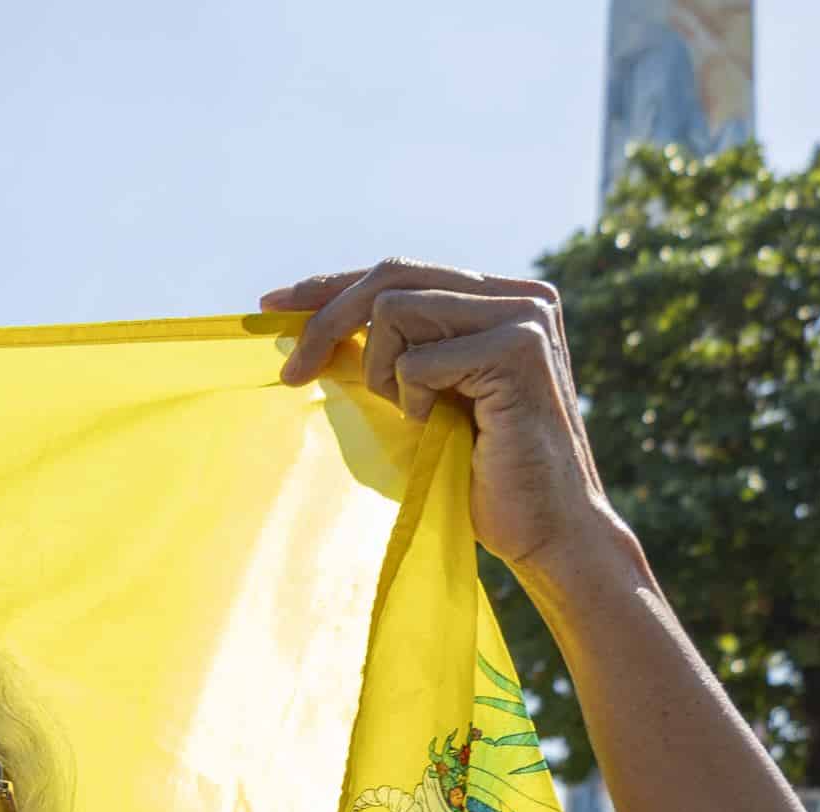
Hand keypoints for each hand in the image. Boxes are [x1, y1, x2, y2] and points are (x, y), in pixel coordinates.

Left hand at [260, 260, 620, 580]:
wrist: (547, 529)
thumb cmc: (479, 475)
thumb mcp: (421, 400)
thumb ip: (387, 354)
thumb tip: (312, 330)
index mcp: (501, 299)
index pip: (399, 273)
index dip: (330, 287)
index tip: (271, 305)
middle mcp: (521, 295)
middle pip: (390, 276)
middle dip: (326, 322)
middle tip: (292, 374)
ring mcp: (524, 317)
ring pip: (394, 310)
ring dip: (381, 373)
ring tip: (415, 415)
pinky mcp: (518, 350)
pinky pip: (416, 359)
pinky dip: (412, 400)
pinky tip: (442, 427)